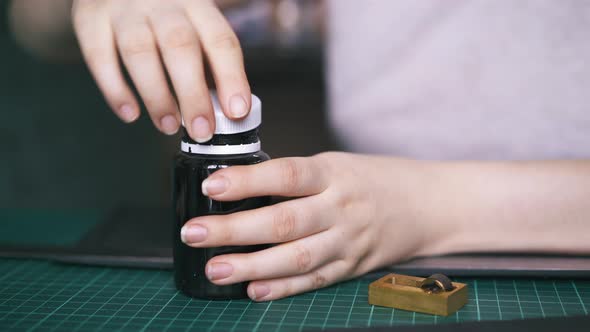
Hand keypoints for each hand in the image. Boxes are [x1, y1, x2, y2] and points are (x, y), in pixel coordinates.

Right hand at [72, 0, 249, 141]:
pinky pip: (99, 57)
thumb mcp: (194, 25)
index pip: (220, 40)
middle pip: (180, 46)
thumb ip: (209, 62)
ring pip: (139, 52)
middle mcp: (162, 3)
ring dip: (157, 96)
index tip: (237, 111)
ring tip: (169, 126)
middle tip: (201, 130)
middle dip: (193, 94)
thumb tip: (227, 110)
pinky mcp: (90, 19)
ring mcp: (124, 9)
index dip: (231, 77)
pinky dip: (115, 90)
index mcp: (196, 5)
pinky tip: (131, 113)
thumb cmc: (165, 14)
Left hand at [181, 152, 437, 299]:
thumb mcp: (338, 164)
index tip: (212, 183)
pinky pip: (314, 280)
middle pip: (284, 221)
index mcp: (334, 174)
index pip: (287, 175)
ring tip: (215, 269)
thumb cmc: (377, 180)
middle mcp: (341, 208)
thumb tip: (244, 188)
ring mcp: (348, 241)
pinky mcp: (352, 267)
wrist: (428, 205)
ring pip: (296, 258)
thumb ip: (298, 178)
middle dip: (234, 229)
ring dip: (252, 266)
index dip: (248, 181)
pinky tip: (253, 289)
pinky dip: (283, 288)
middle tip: (194, 233)